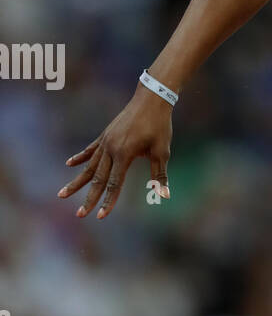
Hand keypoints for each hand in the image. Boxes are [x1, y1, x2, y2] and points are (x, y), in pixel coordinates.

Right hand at [57, 87, 172, 218]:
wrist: (151, 99)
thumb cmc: (159, 126)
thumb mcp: (162, 152)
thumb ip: (160, 175)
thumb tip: (164, 196)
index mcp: (124, 154)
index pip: (114, 183)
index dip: (108, 201)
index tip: (101, 216)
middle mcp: (110, 149)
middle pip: (97, 179)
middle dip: (89, 198)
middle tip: (79, 215)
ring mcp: (106, 141)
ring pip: (89, 166)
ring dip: (76, 182)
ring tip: (62, 195)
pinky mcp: (105, 135)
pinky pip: (90, 150)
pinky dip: (80, 158)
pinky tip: (69, 164)